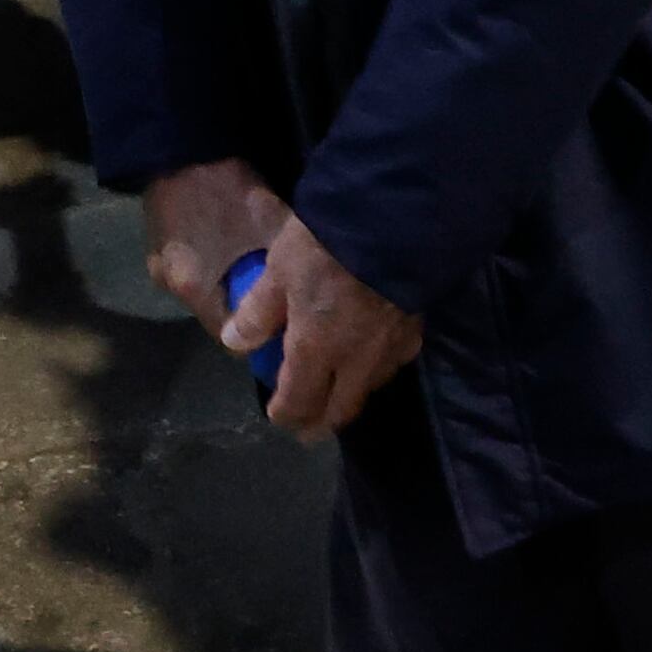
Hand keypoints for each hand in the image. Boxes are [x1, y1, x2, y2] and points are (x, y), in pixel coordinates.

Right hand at [138, 155, 289, 340]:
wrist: (179, 143)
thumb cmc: (226, 187)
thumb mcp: (269, 226)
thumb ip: (285, 267)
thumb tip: (311, 293)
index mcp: (197, 288)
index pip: (233, 340)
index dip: (262, 336)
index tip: (285, 324)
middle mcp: (171, 287)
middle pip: (217, 317)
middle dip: (245, 308)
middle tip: (273, 290)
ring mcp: (159, 267)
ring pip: (203, 293)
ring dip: (226, 285)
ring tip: (249, 262)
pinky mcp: (155, 247)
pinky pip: (190, 270)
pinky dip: (210, 266)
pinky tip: (225, 244)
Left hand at [225, 213, 426, 440]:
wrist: (395, 223)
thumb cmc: (326, 245)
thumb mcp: (279, 271)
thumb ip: (259, 311)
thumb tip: (235, 343)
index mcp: (316, 350)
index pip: (299, 401)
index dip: (286, 414)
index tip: (277, 416)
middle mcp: (356, 361)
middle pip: (340, 409)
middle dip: (321, 422)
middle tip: (309, 429)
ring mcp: (391, 348)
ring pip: (369, 388)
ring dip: (350, 397)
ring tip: (338, 393)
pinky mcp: (416, 329)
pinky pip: (395, 362)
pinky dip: (378, 369)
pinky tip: (374, 355)